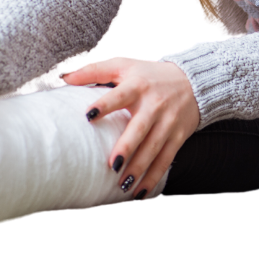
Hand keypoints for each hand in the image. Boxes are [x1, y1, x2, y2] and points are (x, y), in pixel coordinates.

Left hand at [60, 56, 200, 199]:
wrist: (194, 81)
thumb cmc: (150, 74)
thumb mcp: (125, 65)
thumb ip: (95, 70)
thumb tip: (63, 77)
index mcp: (138, 86)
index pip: (119, 95)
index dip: (105, 104)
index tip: (88, 116)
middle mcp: (154, 105)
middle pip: (140, 128)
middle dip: (127, 147)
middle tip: (113, 165)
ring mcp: (168, 122)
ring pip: (153, 149)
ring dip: (139, 169)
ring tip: (123, 186)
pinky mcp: (178, 136)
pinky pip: (166, 160)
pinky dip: (154, 178)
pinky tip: (140, 193)